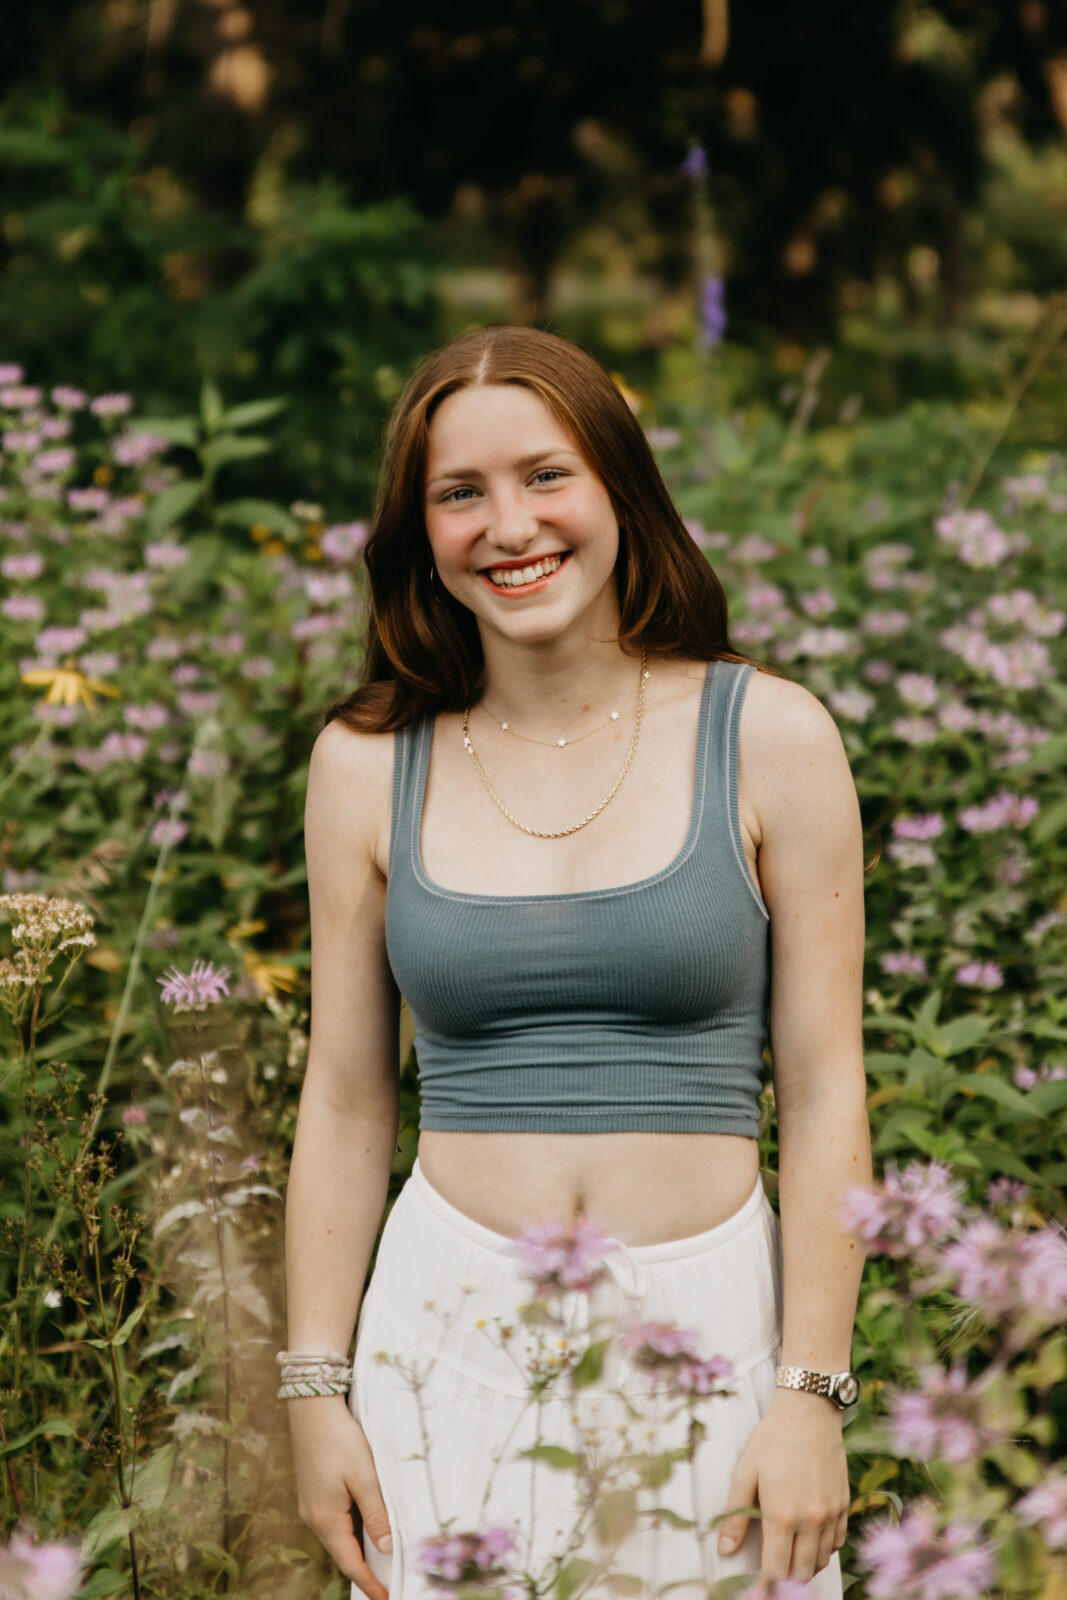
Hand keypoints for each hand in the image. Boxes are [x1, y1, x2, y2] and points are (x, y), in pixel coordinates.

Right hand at [288, 1394, 392, 1599]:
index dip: (369, 1583)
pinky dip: (349, 1533)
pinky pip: (333, 1523)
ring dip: (356, 1552)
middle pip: (342, 1554)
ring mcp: (310, 1505)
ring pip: (337, 1538)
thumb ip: (376, 1514)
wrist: (311, 1407)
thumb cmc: (339, 1439)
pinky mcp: (312, 1492)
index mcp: (326, 1519)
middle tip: (386, 1586)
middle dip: (363, 1572)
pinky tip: (363, 1531)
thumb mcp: (364, 1476)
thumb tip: (386, 1548)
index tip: (386, 1598)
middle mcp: (313, 1517)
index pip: (350, 1563)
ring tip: (380, 1564)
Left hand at [716, 1390, 849, 1580]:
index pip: (776, 1571)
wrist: (809, 1412)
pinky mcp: (844, 1504)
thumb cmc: (772, 1439)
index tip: (758, 1589)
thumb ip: (735, 1515)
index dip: (766, 1586)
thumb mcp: (745, 1472)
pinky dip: (823, 1549)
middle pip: (801, 1573)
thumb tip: (724, 1550)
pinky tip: (809, 1538)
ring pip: (821, 1561)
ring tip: (789, 1557)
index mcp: (782, 1515)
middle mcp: (810, 1520)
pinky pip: (836, 1543)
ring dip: (804, 1566)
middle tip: (772, 1573)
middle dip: (785, 1581)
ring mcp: (831, 1514)